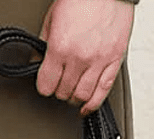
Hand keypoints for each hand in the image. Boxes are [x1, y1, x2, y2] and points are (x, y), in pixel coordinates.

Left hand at [36, 0, 134, 115]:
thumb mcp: (52, 18)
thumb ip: (45, 43)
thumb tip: (39, 61)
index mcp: (60, 46)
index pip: (47, 84)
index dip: (43, 87)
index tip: (44, 85)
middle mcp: (79, 58)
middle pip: (64, 92)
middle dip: (59, 91)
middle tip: (58, 86)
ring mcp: (98, 62)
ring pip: (82, 96)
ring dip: (74, 99)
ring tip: (72, 94)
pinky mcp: (114, 63)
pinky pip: (103, 93)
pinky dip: (93, 104)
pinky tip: (86, 106)